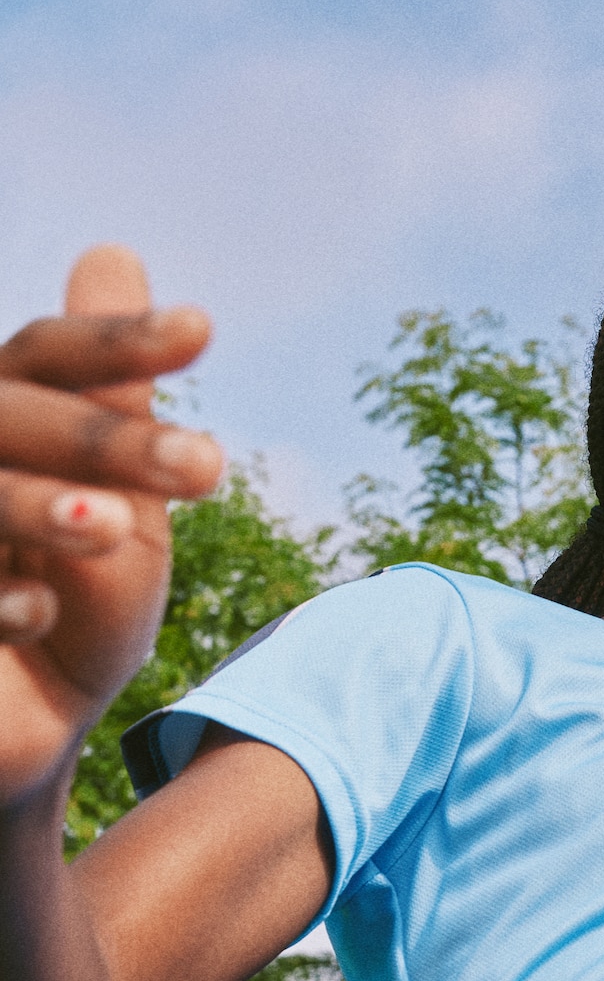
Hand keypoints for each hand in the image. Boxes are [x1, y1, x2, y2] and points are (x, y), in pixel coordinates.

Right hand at [0, 250, 222, 802]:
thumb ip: (117, 399)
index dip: (116, 341)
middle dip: (105, 439)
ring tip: (112, 528)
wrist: (30, 728)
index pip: (47, 355)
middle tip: (207, 467)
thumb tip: (112, 252)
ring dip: (38, 505)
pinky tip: (37, 612)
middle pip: (10, 412)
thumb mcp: (120, 504)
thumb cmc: (82, 605)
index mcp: (7, 417)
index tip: (204, 330)